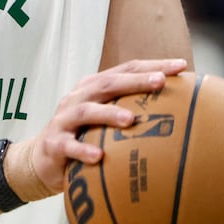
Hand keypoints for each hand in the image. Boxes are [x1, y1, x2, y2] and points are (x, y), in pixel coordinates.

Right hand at [3, 58, 187, 200]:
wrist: (41, 158)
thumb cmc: (84, 135)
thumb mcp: (105, 117)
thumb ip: (132, 109)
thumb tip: (180, 110)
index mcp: (95, 86)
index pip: (127, 69)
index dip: (153, 66)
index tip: (181, 66)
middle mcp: (79, 96)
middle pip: (108, 83)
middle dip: (135, 81)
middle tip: (160, 82)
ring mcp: (65, 118)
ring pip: (87, 111)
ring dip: (109, 114)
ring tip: (130, 120)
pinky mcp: (54, 143)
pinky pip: (69, 146)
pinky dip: (83, 150)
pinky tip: (99, 157)